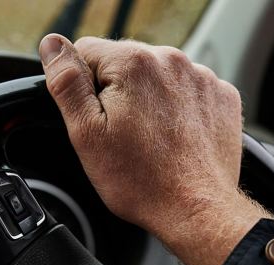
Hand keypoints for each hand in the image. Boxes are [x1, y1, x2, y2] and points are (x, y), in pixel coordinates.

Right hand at [39, 34, 270, 264]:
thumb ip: (67, 82)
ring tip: (151, 141)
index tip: (98, 120)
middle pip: (125, 63)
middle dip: (118, 93)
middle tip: (123, 136)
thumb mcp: (87, 133)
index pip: (87, 51)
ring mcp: (201, 77)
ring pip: (158, 77)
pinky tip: (175, 139)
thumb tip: (52, 45)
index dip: (83, 88)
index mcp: (133, 63)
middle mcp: (171, 60)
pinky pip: (189, 91)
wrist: (196, 210)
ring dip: (150, 100)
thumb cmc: (141, 181)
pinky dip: (180, 109)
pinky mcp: (222, 96)